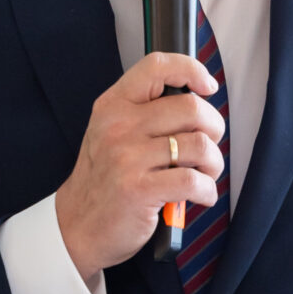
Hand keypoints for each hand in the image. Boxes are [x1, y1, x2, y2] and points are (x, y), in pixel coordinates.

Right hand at [55, 53, 224, 287]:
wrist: (78, 226)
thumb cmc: (105, 180)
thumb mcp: (111, 133)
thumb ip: (145, 112)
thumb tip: (198, 100)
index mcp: (113, 106)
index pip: (157, 67)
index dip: (191, 69)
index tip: (207, 86)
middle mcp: (119, 126)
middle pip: (191, 108)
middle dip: (214, 128)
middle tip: (208, 146)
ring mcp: (127, 158)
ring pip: (199, 145)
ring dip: (213, 163)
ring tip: (205, 174)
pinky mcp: (139, 190)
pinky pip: (195, 181)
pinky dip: (207, 190)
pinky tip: (200, 196)